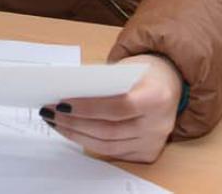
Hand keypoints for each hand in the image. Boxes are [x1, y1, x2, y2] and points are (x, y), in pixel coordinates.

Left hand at [45, 52, 182, 163]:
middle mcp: (159, 123)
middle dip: (75, 123)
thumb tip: (67, 94)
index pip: (118, 107)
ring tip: (56, 122)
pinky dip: (90, 143)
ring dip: (77, 135)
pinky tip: (73, 132)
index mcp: (156, 97)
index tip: (62, 103)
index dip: (88, 108)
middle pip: (110, 130)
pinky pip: (113, 152)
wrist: (170, 83)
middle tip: (50, 113)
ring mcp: (154, 141)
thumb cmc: (143, 72)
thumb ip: (102, 82)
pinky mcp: (148, 152)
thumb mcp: (125, 68)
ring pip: (108, 146)